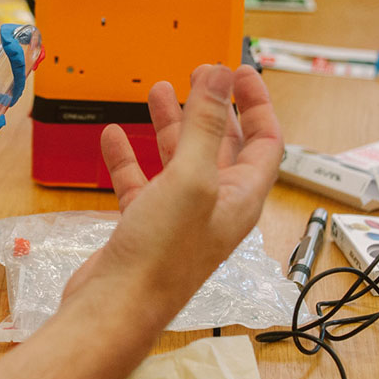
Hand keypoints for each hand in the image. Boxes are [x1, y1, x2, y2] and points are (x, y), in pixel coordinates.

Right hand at [62, 64, 282, 322]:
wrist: (116, 307)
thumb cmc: (162, 254)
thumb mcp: (191, 178)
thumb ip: (206, 125)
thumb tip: (222, 76)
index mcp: (240, 197)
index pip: (265, 142)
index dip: (257, 104)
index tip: (240, 72)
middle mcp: (214, 206)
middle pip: (222, 147)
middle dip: (211, 109)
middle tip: (198, 75)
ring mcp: (179, 217)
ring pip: (180, 160)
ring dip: (170, 125)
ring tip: (157, 91)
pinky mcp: (144, 226)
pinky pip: (140, 183)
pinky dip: (129, 157)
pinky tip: (113, 136)